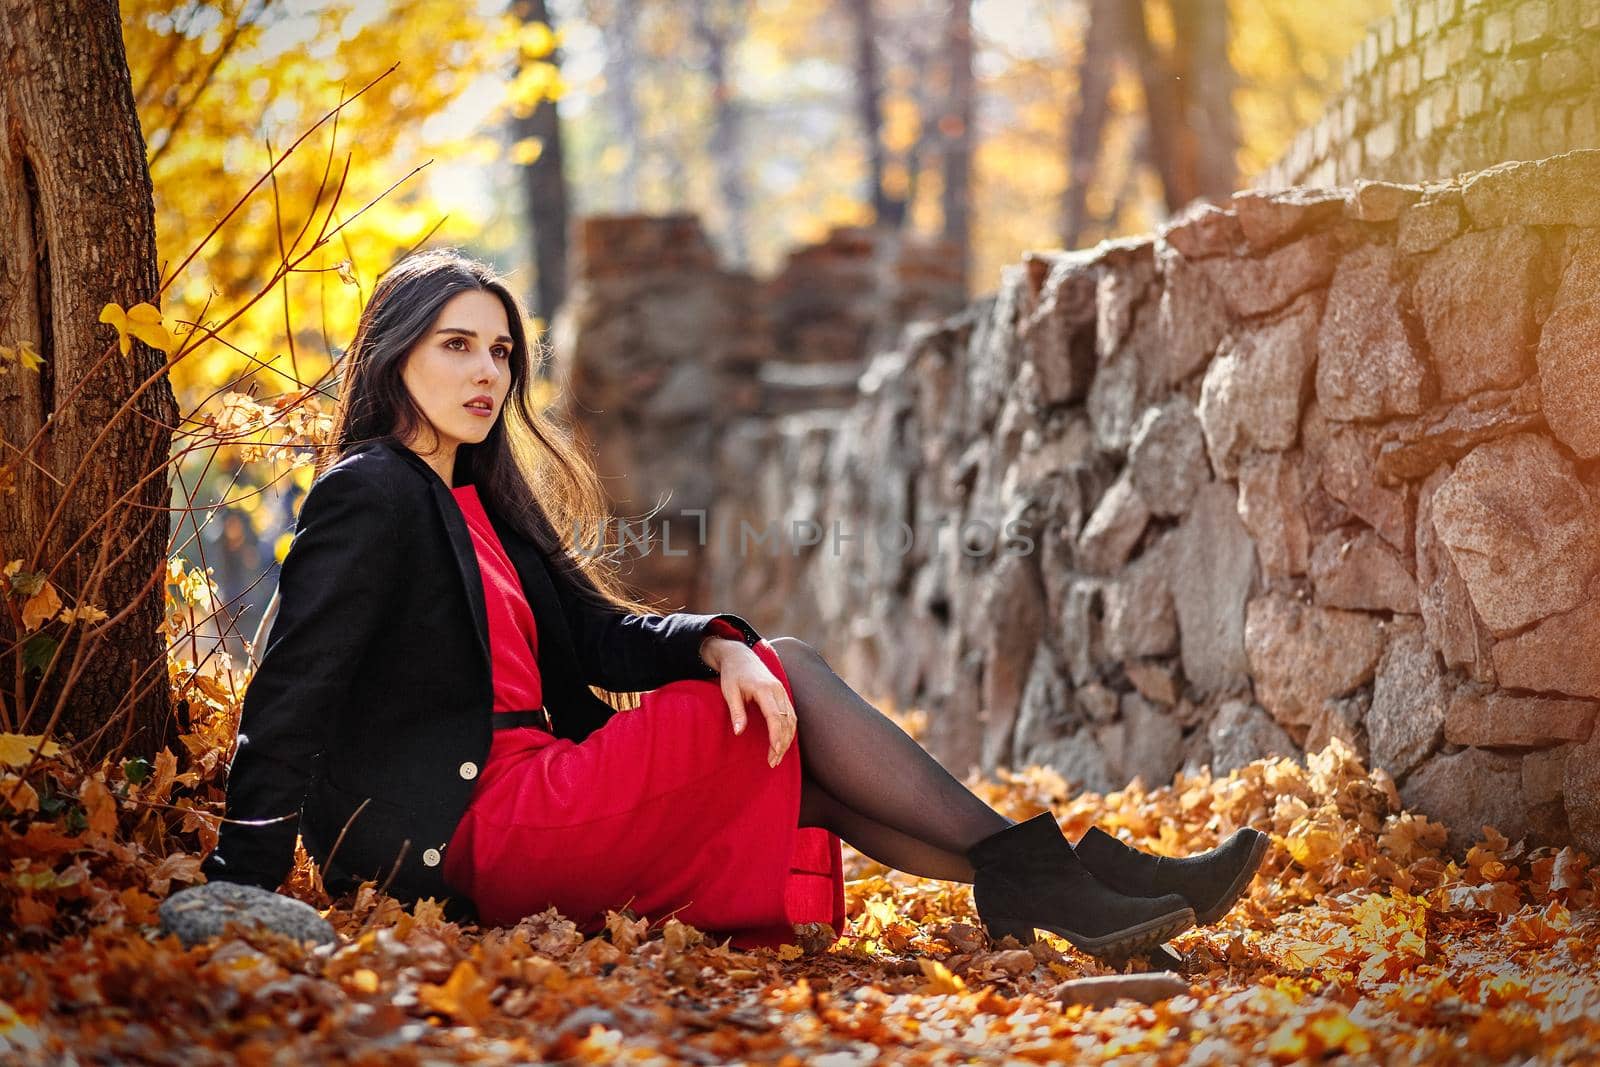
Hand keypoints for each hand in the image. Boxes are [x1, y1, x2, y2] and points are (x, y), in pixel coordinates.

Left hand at [706, 640, 796, 767]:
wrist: (740, 655)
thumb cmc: (732, 674)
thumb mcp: (729, 691)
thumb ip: (736, 711)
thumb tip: (739, 732)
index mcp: (764, 689)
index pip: (775, 717)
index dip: (776, 736)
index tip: (773, 752)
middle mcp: (778, 690)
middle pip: (786, 721)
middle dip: (782, 743)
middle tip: (773, 762)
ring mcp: (782, 691)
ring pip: (792, 719)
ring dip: (788, 739)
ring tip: (777, 756)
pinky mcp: (783, 694)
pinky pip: (791, 714)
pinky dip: (789, 730)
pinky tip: (783, 742)